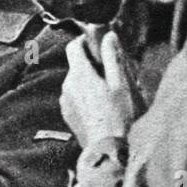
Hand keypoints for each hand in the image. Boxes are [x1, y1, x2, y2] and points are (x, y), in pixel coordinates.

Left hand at [60, 31, 138, 147]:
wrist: (107, 150)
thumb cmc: (118, 117)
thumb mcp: (121, 84)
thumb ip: (113, 57)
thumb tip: (109, 36)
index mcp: (80, 74)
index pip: (73, 46)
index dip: (85, 41)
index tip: (97, 44)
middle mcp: (67, 86)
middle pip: (75, 65)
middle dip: (91, 64)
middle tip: (111, 72)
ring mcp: (65, 102)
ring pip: (75, 83)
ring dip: (88, 82)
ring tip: (108, 93)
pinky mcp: (67, 115)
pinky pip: (74, 98)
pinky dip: (85, 97)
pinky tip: (101, 108)